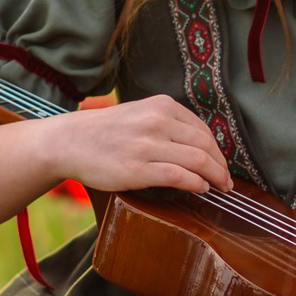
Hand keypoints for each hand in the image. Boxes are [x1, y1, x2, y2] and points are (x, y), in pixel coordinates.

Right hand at [47, 95, 233, 194]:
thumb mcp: (140, 114)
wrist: (69, 142)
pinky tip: (201, 189)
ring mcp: (148, 145)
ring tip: (219, 188)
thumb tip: (200, 145)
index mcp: (161, 105)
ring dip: (215, 177)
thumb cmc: (105, 132)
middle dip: (221, 166)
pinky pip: (179, 177)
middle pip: (206, 145)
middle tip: (226, 181)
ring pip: (198, 161)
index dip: (218, 150)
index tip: (221, 164)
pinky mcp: (138, 169)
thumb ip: (167, 123)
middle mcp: (157, 121)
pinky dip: (197, 184)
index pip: (203, 130)